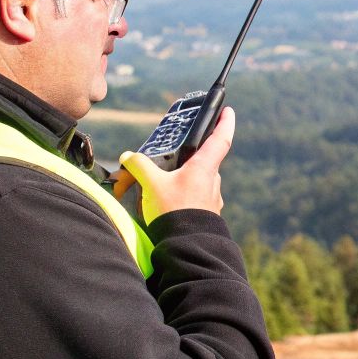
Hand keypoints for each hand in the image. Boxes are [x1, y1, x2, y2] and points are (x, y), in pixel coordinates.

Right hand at [113, 108, 234, 222]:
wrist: (187, 247)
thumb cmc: (174, 212)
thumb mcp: (152, 184)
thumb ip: (139, 165)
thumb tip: (128, 156)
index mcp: (204, 168)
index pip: (221, 139)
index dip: (225, 123)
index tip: (228, 111)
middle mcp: (212, 182)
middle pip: (202, 162)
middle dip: (188, 159)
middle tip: (170, 158)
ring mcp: (211, 199)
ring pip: (197, 182)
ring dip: (181, 181)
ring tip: (158, 187)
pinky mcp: (206, 215)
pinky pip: (194, 199)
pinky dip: (181, 197)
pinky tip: (164, 205)